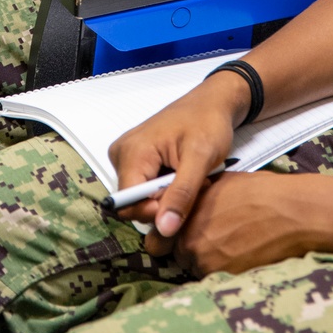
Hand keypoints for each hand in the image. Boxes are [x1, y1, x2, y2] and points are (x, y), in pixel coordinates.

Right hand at [108, 74, 245, 244]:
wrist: (211, 102)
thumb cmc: (207, 122)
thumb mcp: (200, 159)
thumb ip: (181, 195)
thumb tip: (164, 229)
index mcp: (132, 152)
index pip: (128, 203)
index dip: (155, 212)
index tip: (183, 203)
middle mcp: (121, 154)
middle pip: (134, 202)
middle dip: (164, 203)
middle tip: (193, 187)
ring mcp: (127, 155)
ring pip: (141, 197)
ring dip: (166, 196)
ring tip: (190, 180)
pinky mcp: (135, 158)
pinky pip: (144, 186)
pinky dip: (164, 188)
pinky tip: (182, 176)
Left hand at [170, 171, 317, 276]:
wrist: (291, 213)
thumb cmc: (260, 193)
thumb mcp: (219, 185)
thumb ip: (195, 199)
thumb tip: (184, 204)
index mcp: (184, 214)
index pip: (156, 240)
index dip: (166, 238)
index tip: (175, 236)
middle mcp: (189, 240)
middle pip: (175, 257)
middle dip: (186, 250)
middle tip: (209, 241)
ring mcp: (206, 261)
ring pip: (195, 269)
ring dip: (206, 261)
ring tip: (230, 246)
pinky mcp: (225, 277)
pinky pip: (214, 278)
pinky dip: (223, 270)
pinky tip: (240, 255)